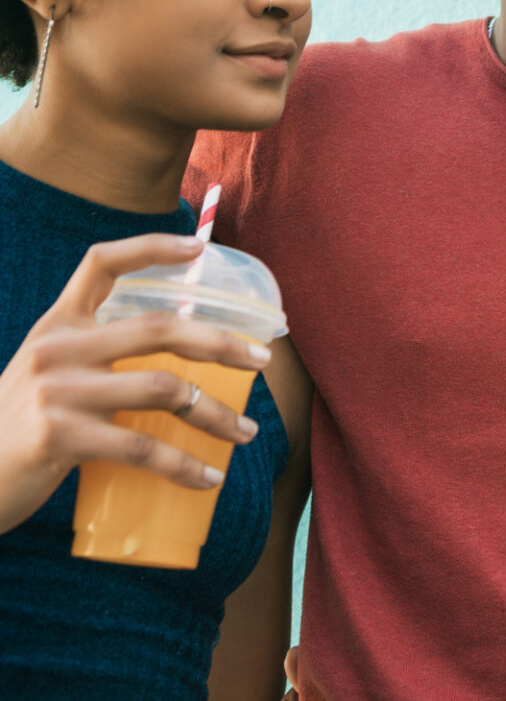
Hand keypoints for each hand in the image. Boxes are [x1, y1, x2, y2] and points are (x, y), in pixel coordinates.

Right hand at [0, 233, 271, 534]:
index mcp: (57, 325)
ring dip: (216, 414)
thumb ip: (95, 356)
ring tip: (246, 432)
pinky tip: (209, 478)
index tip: (199, 247)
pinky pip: (143, 448)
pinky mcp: (61, 437)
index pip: (101, 264)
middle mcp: (57, 349)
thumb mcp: (48, 373)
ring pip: (164, 390)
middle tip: (263, 359)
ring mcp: (58, 392)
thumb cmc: (21, 427)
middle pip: (159, 328)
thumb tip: (180, 358)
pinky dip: (183, 465)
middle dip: (221, 342)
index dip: (151, 247)